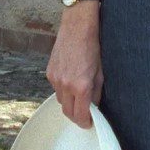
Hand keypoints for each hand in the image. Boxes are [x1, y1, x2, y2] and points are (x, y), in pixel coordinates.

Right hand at [46, 4, 102, 128]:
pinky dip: (63, 90)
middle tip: (85, 114)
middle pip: (67, 112)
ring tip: (78, 95)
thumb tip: (94, 105)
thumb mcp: (101, 72)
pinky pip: (55, 88)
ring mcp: (55, 78)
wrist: (78, 26)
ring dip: (69, 102)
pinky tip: (71, 81)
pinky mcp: (49, 72)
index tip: (89, 122)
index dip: (85, 122)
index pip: (79, 115)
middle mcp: (65, 85)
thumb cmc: (93, 46)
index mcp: (80, 86)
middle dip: (76, 116)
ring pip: (61, 101)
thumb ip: (96, 92)